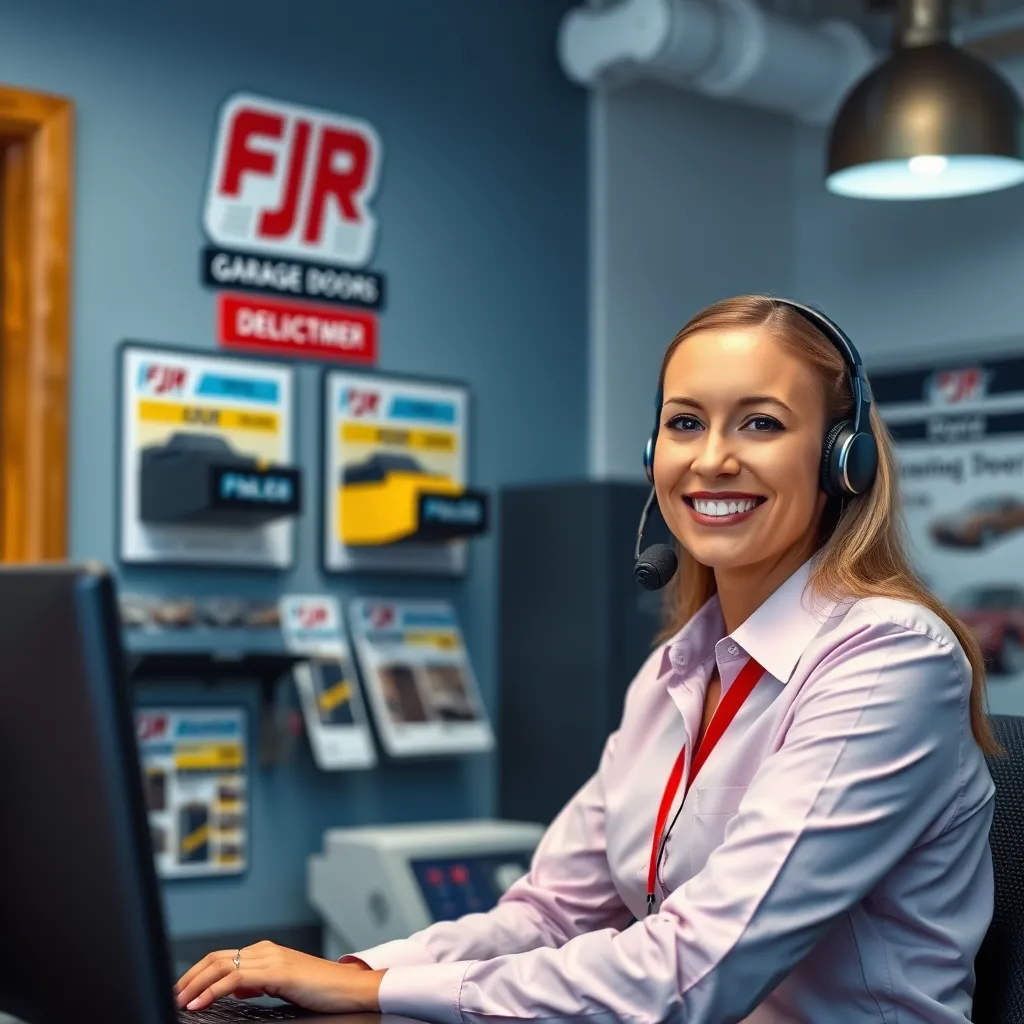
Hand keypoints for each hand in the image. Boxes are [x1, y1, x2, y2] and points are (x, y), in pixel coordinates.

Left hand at [174, 940, 384, 1013]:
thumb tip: (235, 989)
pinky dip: (213, 991)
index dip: (196, 973)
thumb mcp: (283, 985)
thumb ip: (259, 983)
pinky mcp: (277, 973)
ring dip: (195, 984)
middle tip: (171, 995)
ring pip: (221, 966)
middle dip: (189, 977)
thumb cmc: (321, 989)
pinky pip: (235, 980)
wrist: (348, 989)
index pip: (221, 957)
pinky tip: (200, 1002)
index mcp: (266, 952)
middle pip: (216, 958)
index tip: (180, 990)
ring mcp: (271, 959)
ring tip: (179, 1001)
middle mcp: (266, 950)